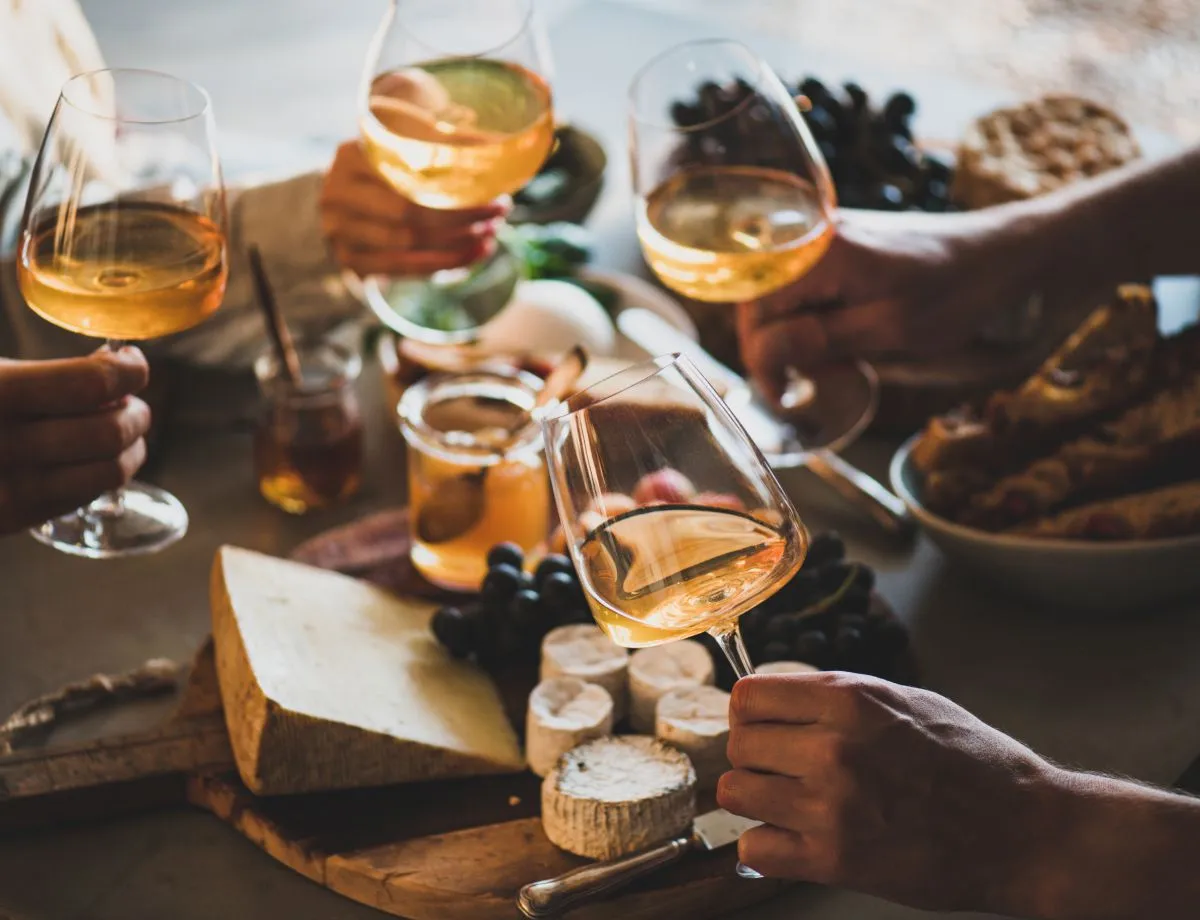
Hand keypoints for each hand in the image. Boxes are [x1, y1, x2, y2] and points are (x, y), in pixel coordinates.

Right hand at [0, 348, 150, 534]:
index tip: (133, 364)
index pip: (90, 384)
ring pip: (108, 473)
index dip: (127, 371)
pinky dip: (99, 475)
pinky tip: (87, 459)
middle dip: (134, 412)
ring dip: (129, 449)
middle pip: (108, 432)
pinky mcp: (10, 521)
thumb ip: (46, 372)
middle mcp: (0, 446)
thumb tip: (112, 364)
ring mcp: (6, 492)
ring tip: (119, 431)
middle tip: (130, 402)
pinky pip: (81, 498)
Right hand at [320, 140, 508, 275]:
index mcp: (352, 154)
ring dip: (459, 241)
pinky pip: (407, 267)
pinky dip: (447, 262)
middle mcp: (339, 192)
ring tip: (491, 232)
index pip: (408, 169)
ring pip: (410, 242)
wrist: (347, 196)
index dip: (455, 179)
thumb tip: (501, 146)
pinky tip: (477, 252)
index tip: (496, 183)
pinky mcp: (353, 260)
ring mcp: (342, 230)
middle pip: (408, 210)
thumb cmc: (386, 163)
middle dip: (463, 214)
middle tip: (501, 209)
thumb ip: (446, 141)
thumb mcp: (406, 140)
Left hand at [717, 672, 1054, 913]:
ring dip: (755, 800)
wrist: (1025, 831)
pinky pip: (755, 849)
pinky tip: (792, 840)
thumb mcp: (905, 700)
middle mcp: (833, 749)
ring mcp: (831, 808)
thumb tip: (778, 699)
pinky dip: (766, 847)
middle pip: (737, 745)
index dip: (751, 713)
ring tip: (786, 803)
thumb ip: (837, 696)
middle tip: (780, 769)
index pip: (747, 697)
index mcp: (849, 701)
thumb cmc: (971, 760)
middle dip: (754, 756)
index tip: (766, 727)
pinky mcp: (836, 861)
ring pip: (736, 794)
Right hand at [737, 208, 1034, 400]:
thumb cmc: (957, 292)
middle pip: (760, 301)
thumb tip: (760, 355)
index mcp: (821, 252)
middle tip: (815, 382)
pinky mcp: (838, 246)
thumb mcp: (889, 330)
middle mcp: (812, 235)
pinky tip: (845, 342)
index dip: (763, 359)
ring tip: (840, 364)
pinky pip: (803, 288)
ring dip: (796, 337)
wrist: (1003, 253)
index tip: (784, 396)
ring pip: (779, 297)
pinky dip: (814, 320)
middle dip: (778, 349)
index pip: (757, 309)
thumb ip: (818, 339)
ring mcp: (823, 238)